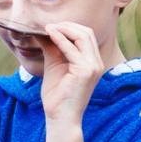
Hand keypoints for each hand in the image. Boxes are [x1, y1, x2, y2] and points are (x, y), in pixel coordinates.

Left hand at [39, 22, 103, 141]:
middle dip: (67, 25)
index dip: (69, 27)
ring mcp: (93, 66)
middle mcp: (97, 62)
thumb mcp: (54, 65)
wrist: (60, 117)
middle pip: (87, 32)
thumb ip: (53, 48)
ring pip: (83, 36)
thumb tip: (43, 30)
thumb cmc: (57, 95)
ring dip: (64, 29)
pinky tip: (49, 34)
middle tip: (48, 24)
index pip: (86, 36)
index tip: (51, 25)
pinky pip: (72, 48)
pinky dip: (60, 39)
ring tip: (47, 27)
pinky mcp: (86, 71)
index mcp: (92, 62)